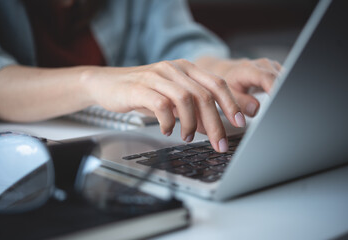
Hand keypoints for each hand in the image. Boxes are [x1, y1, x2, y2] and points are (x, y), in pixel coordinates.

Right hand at [83, 59, 245, 152]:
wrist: (108, 84)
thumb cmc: (142, 93)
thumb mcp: (171, 100)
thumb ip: (192, 110)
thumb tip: (211, 128)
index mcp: (187, 69)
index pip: (216, 84)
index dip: (231, 104)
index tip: (240, 123)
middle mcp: (175, 69)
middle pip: (204, 95)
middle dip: (216, 123)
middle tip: (219, 144)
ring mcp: (157, 77)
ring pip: (186, 99)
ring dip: (191, 124)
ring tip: (187, 137)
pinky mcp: (140, 88)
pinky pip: (162, 105)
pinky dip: (169, 121)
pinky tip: (167, 130)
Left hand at [196, 57, 281, 116]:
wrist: (225, 72)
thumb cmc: (225, 83)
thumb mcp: (226, 95)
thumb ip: (240, 102)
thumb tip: (255, 109)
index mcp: (248, 70)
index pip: (267, 78)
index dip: (276, 89)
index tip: (280, 101)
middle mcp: (262, 65)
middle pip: (280, 78)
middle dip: (283, 93)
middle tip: (281, 110)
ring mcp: (271, 67)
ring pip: (286, 79)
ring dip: (285, 91)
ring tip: (281, 105)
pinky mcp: (277, 71)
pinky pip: (286, 80)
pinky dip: (285, 90)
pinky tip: (281, 99)